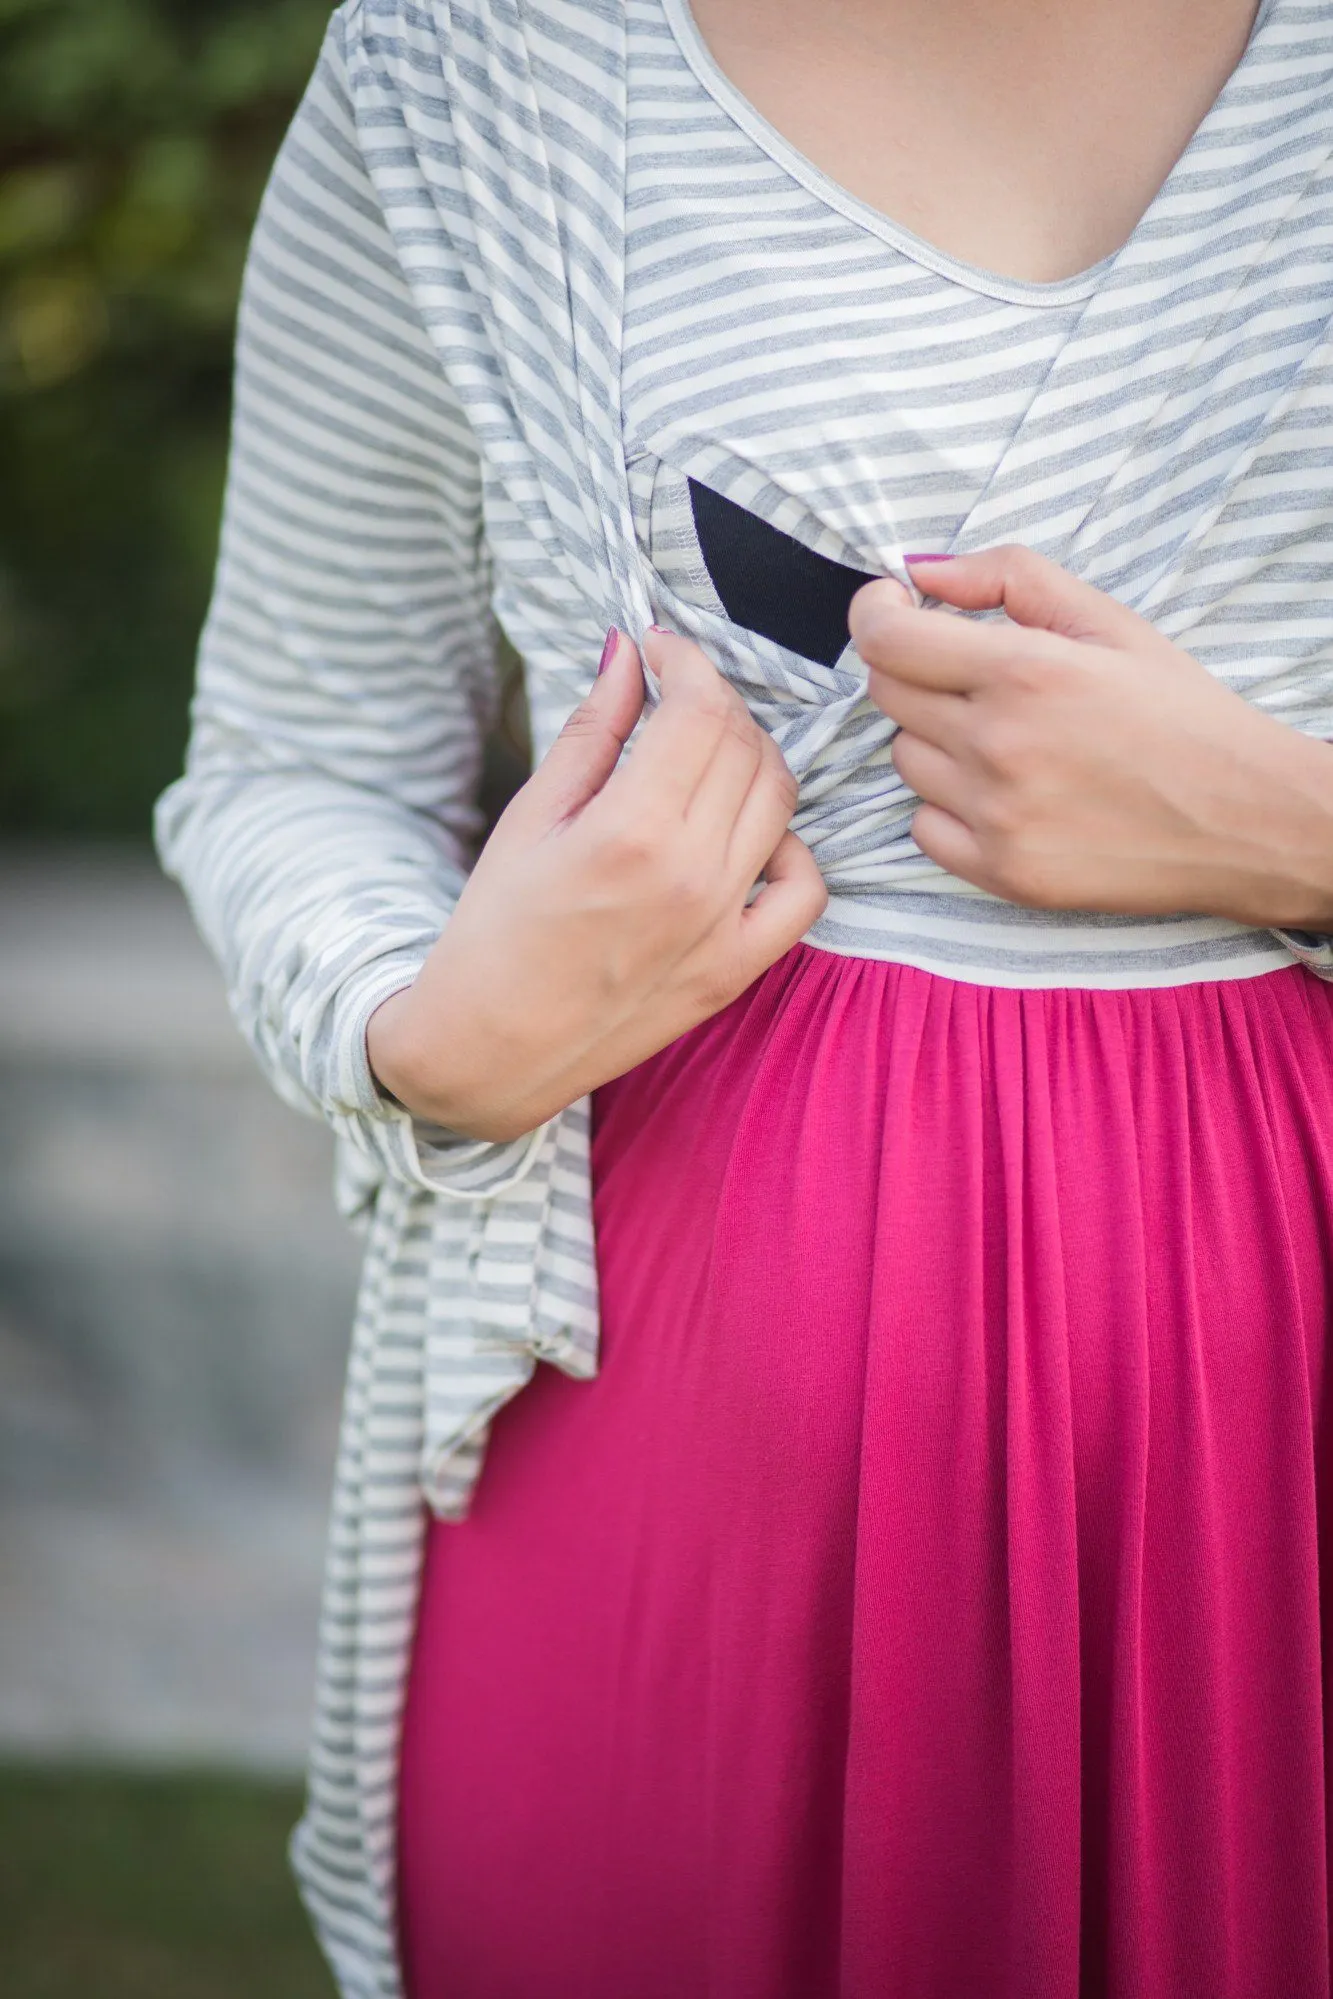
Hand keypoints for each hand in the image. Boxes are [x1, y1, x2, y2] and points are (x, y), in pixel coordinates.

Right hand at [367, 627, 825, 1140]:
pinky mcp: (735, 969)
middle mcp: (692, 877)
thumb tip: (627, 653)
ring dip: (750, 758)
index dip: (686, 661)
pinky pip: (803, 890)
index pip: (700, 710)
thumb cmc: (494, 933)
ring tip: (702, 757)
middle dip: (714, 702)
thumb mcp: (530, 817)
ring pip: (779, 802)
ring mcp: (722, 928)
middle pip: (745, 746)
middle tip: (674, 699)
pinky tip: (744, 838)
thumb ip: (592, 730)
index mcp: (632, 831)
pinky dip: (788, 849)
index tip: (661, 650)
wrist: (490, 1049)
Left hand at [852, 545, 1332, 925]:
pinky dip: (948, 807)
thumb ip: (1009, 578)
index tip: (892, 609)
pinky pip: (923, 827)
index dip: (875, 614)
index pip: (885, 639)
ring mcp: (995, 817)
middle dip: (912, 669)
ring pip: (904, 759)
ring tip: (1008, 738)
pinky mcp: (1001, 873)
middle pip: (886, 695)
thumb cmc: (1181, 714)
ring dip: (936, 740)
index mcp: (1025, 672)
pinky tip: (1005, 793)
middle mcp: (999, 745)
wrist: (1247, 819)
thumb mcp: (1109, 621)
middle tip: (966, 673)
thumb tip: (922, 572)